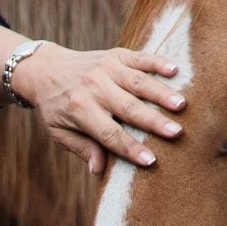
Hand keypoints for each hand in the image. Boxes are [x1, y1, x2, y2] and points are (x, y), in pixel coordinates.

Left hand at [13, 43, 184, 174]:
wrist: (44, 69)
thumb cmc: (56, 107)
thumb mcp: (59, 132)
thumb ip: (81, 148)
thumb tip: (98, 170)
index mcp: (80, 110)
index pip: (109, 134)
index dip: (130, 148)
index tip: (151, 161)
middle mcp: (94, 88)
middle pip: (128, 108)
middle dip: (153, 121)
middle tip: (177, 133)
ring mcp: (105, 69)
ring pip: (137, 82)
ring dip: (161, 93)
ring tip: (182, 104)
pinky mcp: (114, 55)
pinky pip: (139, 58)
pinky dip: (156, 62)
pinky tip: (175, 71)